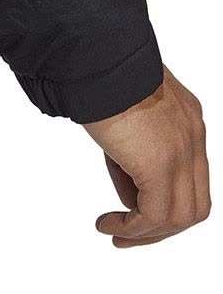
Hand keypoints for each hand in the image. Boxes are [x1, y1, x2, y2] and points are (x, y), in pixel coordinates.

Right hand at [83, 66, 209, 247]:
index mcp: (187, 120)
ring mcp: (181, 153)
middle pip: (193, 204)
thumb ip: (131, 142)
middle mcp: (192, 138)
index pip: (189, 176)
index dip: (164, 199)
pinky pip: (155, 214)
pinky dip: (134, 228)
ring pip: (179, 216)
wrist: (98, 59)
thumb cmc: (100, 72)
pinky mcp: (160, 165)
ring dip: (146, 233)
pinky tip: (109, 225)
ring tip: (115, 233)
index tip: (132, 208)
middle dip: (160, 227)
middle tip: (128, 234)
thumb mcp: (123, 108)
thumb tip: (126, 181)